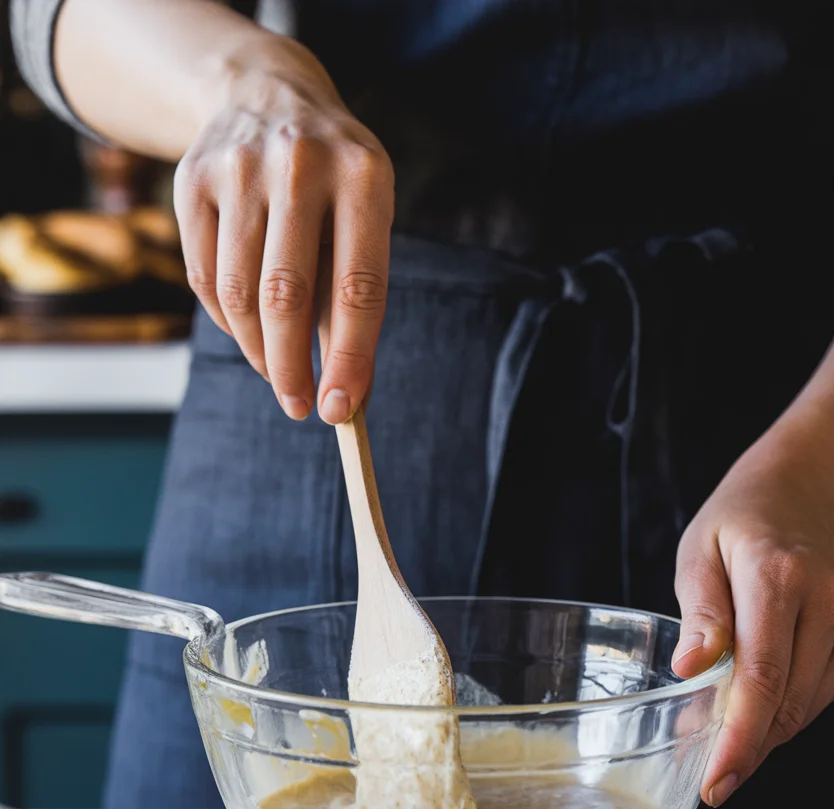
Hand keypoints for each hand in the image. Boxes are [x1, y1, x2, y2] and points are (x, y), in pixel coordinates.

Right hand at [173, 37, 393, 421]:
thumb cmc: (331, 183)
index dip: (350, 358)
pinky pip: (204, 278)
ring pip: (240, 294)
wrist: (266, 95)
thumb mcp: (362, 221)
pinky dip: (226, 319)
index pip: (358, 289)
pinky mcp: (192, 179)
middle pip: (286, 297)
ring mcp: (239, 168)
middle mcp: (300, 165)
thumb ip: (353, 299)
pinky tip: (246, 329)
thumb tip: (347, 395)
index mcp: (363, 177)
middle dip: (292, 367)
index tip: (339, 410)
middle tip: (298, 406)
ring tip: (277, 371)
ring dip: (257, 351)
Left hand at [671, 446, 833, 806]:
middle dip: (745, 747)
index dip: (740, 738)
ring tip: (725, 728)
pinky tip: (760, 696)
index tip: (717, 782)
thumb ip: (699, 612)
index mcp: (780, 578)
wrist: (799, 501)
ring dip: (763, 731)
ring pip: (804, 708)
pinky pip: (818, 697)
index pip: (762, 676)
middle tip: (708, 772)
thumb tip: (690, 669)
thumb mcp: (698, 555)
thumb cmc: (737, 529)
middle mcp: (829, 602)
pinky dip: (784, 710)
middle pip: (786, 702)